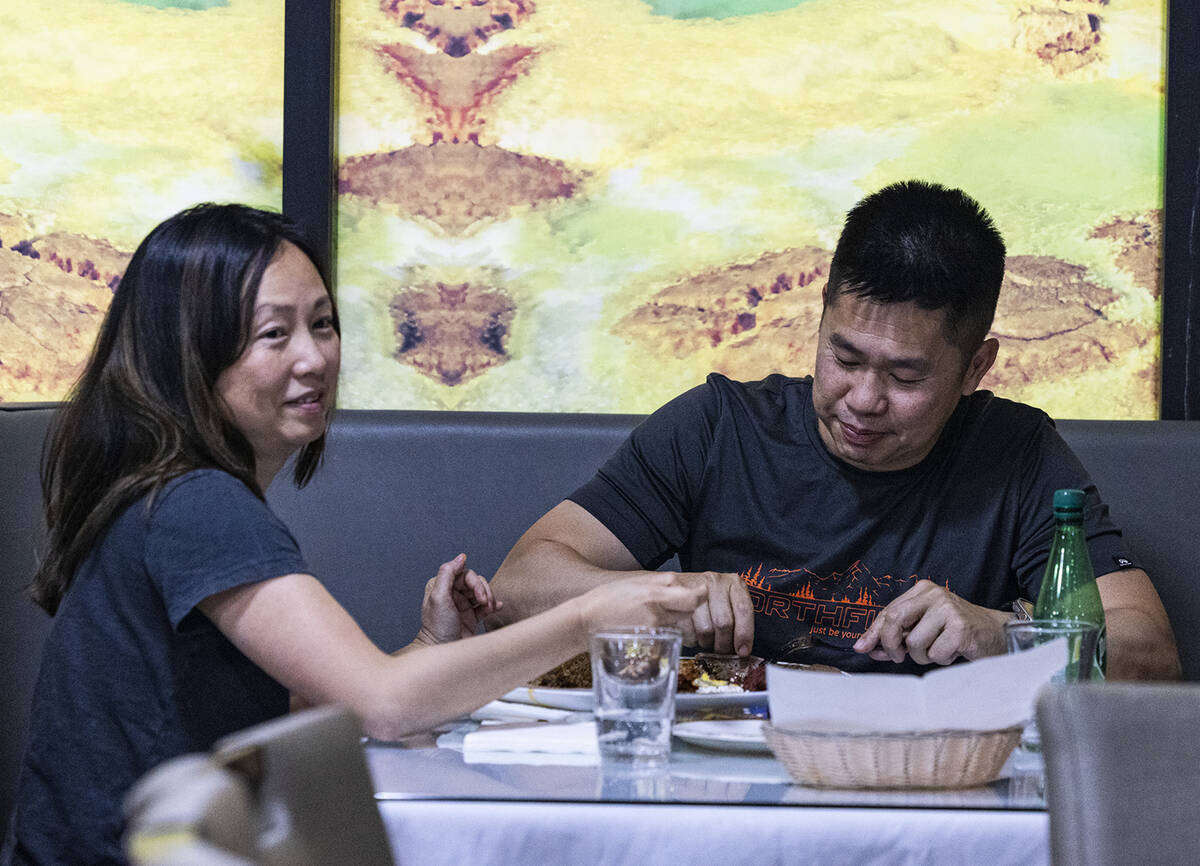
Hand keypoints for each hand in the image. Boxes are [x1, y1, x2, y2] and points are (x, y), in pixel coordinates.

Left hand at [416, 554, 501, 645]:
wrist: (443, 653)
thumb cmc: (438, 628)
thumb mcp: (439, 597)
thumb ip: (447, 574)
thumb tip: (461, 557)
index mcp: (442, 586)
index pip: (464, 574)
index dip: (474, 582)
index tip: (478, 596)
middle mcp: (452, 594)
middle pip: (475, 582)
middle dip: (483, 591)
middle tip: (484, 603)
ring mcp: (462, 606)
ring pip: (482, 592)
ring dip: (488, 598)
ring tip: (488, 608)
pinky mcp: (471, 618)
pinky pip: (485, 606)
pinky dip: (492, 605)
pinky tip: (496, 608)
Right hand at [576, 572, 706, 634]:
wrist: (584, 621)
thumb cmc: (606, 599)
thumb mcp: (634, 581)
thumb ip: (662, 582)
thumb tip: (683, 582)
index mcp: (653, 595)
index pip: (691, 599)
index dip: (700, 596)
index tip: (703, 592)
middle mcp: (656, 615)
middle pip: (688, 613)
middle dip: (687, 608)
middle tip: (674, 603)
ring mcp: (652, 632)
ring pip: (678, 626)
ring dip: (675, 620)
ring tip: (654, 614)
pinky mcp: (647, 645)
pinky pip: (665, 637)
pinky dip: (663, 632)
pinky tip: (647, 626)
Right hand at [671, 571, 755, 655]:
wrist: (679, 587)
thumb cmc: (710, 600)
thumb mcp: (730, 603)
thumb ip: (738, 621)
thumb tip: (742, 649)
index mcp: (733, 582)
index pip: (743, 609)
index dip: (744, 634)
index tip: (742, 651)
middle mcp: (715, 581)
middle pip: (723, 623)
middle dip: (724, 644)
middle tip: (722, 651)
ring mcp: (695, 588)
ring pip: (705, 629)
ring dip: (707, 641)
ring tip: (706, 637)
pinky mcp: (676, 599)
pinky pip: (688, 630)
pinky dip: (692, 638)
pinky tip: (693, 631)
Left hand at [852, 580, 1008, 664]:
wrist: (996, 634)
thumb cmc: (955, 631)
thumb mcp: (923, 626)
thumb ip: (897, 634)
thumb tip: (867, 647)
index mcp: (922, 589)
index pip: (888, 611)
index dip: (873, 632)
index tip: (861, 647)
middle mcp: (934, 595)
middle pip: (895, 621)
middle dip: (891, 644)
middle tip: (898, 657)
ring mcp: (948, 610)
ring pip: (914, 643)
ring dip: (923, 656)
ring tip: (939, 649)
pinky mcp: (961, 629)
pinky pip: (935, 654)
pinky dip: (941, 659)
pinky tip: (953, 651)